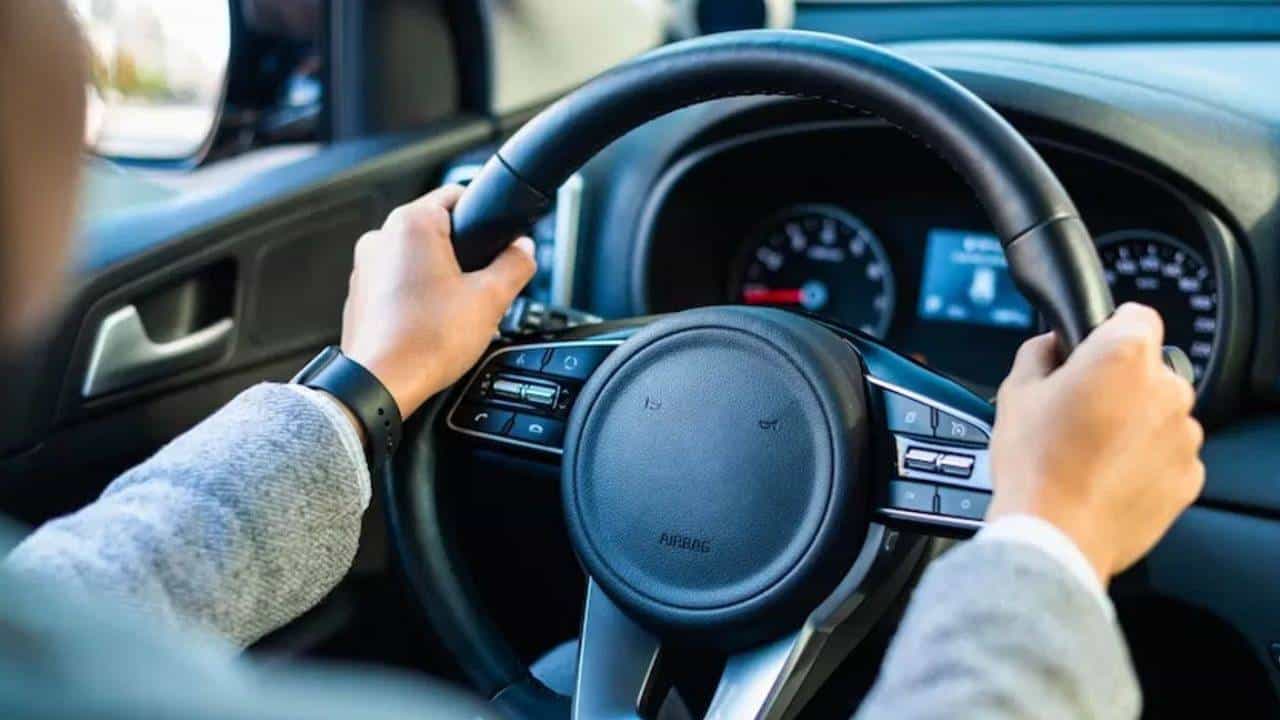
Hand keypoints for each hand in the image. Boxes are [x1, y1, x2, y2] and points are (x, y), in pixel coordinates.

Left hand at [340, 185, 535, 416]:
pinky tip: (432, 325)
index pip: (458, 195)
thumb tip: (524, 251)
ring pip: (417, 260)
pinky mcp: (360, 295)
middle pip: (438, 232)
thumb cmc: (425, 341)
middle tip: (482, 289)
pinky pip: (398, 284)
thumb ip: (515, 265)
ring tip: (457, 313)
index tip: (498, 241)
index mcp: (411, 224)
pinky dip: (417, 298)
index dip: (485, 218)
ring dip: (441, 279)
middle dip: (465, 257)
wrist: (381, 383)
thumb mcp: (490, 299)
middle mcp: (380, 237)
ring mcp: (365, 267)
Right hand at [988, 303, 1204, 584]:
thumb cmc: (1035, 465)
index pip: (1136, 315)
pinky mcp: (1190, 474)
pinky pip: (1169, 454)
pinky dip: (1146, 460)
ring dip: (1135, 423)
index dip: (1108, 332)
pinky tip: (1108, 475)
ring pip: (1161, 413)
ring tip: (1091, 451)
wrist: (1055, 534)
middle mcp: (1165, 389)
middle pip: (1149, 369)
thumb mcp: (1015, 392)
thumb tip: (1051, 344)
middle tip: (1080, 412)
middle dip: (1119, 384)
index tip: (1092, 353)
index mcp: (1122, 356)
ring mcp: (1183, 434)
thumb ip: (1039, 352)